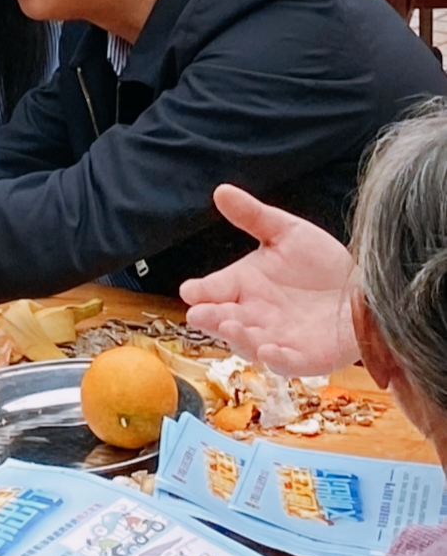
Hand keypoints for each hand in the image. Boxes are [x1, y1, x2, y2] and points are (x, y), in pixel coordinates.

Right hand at [179, 185, 358, 375]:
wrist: (365, 289)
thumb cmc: (321, 263)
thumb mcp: (286, 232)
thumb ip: (253, 216)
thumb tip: (221, 190)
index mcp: (243, 285)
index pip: (212, 290)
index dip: (199, 291)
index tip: (189, 290)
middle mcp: (253, 314)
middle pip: (222, 320)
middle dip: (210, 318)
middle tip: (199, 314)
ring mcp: (276, 338)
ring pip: (248, 343)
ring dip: (237, 337)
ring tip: (229, 326)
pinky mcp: (304, 358)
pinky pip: (286, 364)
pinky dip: (275, 359)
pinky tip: (268, 351)